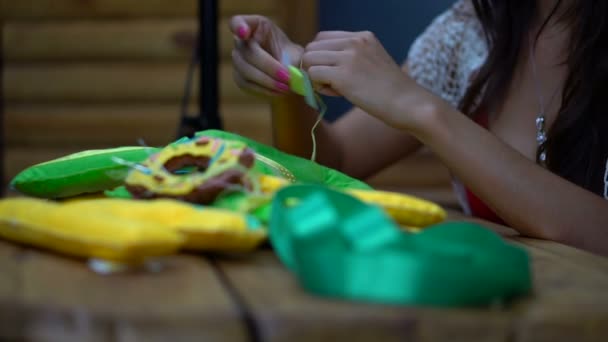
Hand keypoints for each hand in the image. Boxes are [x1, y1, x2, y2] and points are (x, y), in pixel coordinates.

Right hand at [230, 15, 303, 97]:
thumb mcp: (295, 52)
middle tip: (288, 77)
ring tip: (286, 87)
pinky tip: (278, 92)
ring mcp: (238, 60)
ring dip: (267, 81)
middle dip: (269, 67)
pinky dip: (264, 90)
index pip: (238, 22)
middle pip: (248, 53)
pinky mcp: (239, 78)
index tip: (244, 32)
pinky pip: (248, 85)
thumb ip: (289, 58)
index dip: (238, 26)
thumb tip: (286, 70)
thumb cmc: (292, 57)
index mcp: (255, 26)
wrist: (291, 73)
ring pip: (246, 71)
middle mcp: (241, 42)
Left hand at [302, 31, 427, 127]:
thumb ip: (350, 59)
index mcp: (363, 36)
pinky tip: (337, 94)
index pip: (322, 38)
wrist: (409, 104)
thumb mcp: (373, 63)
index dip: (321, 57)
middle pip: (312, 47)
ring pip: (308, 59)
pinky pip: (313, 75)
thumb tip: (317, 69)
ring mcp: (348, 56)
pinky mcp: (343, 74)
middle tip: (331, 84)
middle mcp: (354, 41)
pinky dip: (319, 87)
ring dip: (315, 77)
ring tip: (334, 89)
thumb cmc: (392, 92)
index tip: (332, 73)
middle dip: (315, 66)